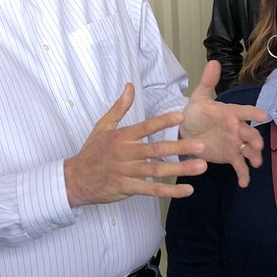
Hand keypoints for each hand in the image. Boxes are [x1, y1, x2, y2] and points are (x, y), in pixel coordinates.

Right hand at [65, 83, 209, 206]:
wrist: (75, 179)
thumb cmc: (92, 152)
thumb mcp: (103, 126)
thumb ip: (119, 107)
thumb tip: (130, 86)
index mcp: (121, 137)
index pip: (145, 127)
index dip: (163, 121)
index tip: (181, 117)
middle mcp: (125, 154)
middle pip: (156, 149)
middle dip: (180, 147)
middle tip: (202, 145)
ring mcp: (127, 172)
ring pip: (157, 170)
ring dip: (180, 169)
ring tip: (201, 166)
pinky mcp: (127, 188)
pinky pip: (152, 190)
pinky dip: (170, 190)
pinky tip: (187, 190)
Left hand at [180, 61, 267, 187]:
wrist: (186, 130)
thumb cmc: (195, 112)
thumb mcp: (198, 97)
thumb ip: (207, 82)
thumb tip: (214, 62)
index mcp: (230, 112)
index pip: (244, 111)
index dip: (253, 113)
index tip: (263, 116)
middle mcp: (237, 128)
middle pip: (250, 134)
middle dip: (255, 140)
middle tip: (255, 146)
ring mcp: (236, 143)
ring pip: (249, 151)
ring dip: (254, 157)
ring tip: (255, 164)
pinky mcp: (231, 157)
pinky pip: (240, 166)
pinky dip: (244, 175)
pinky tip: (243, 183)